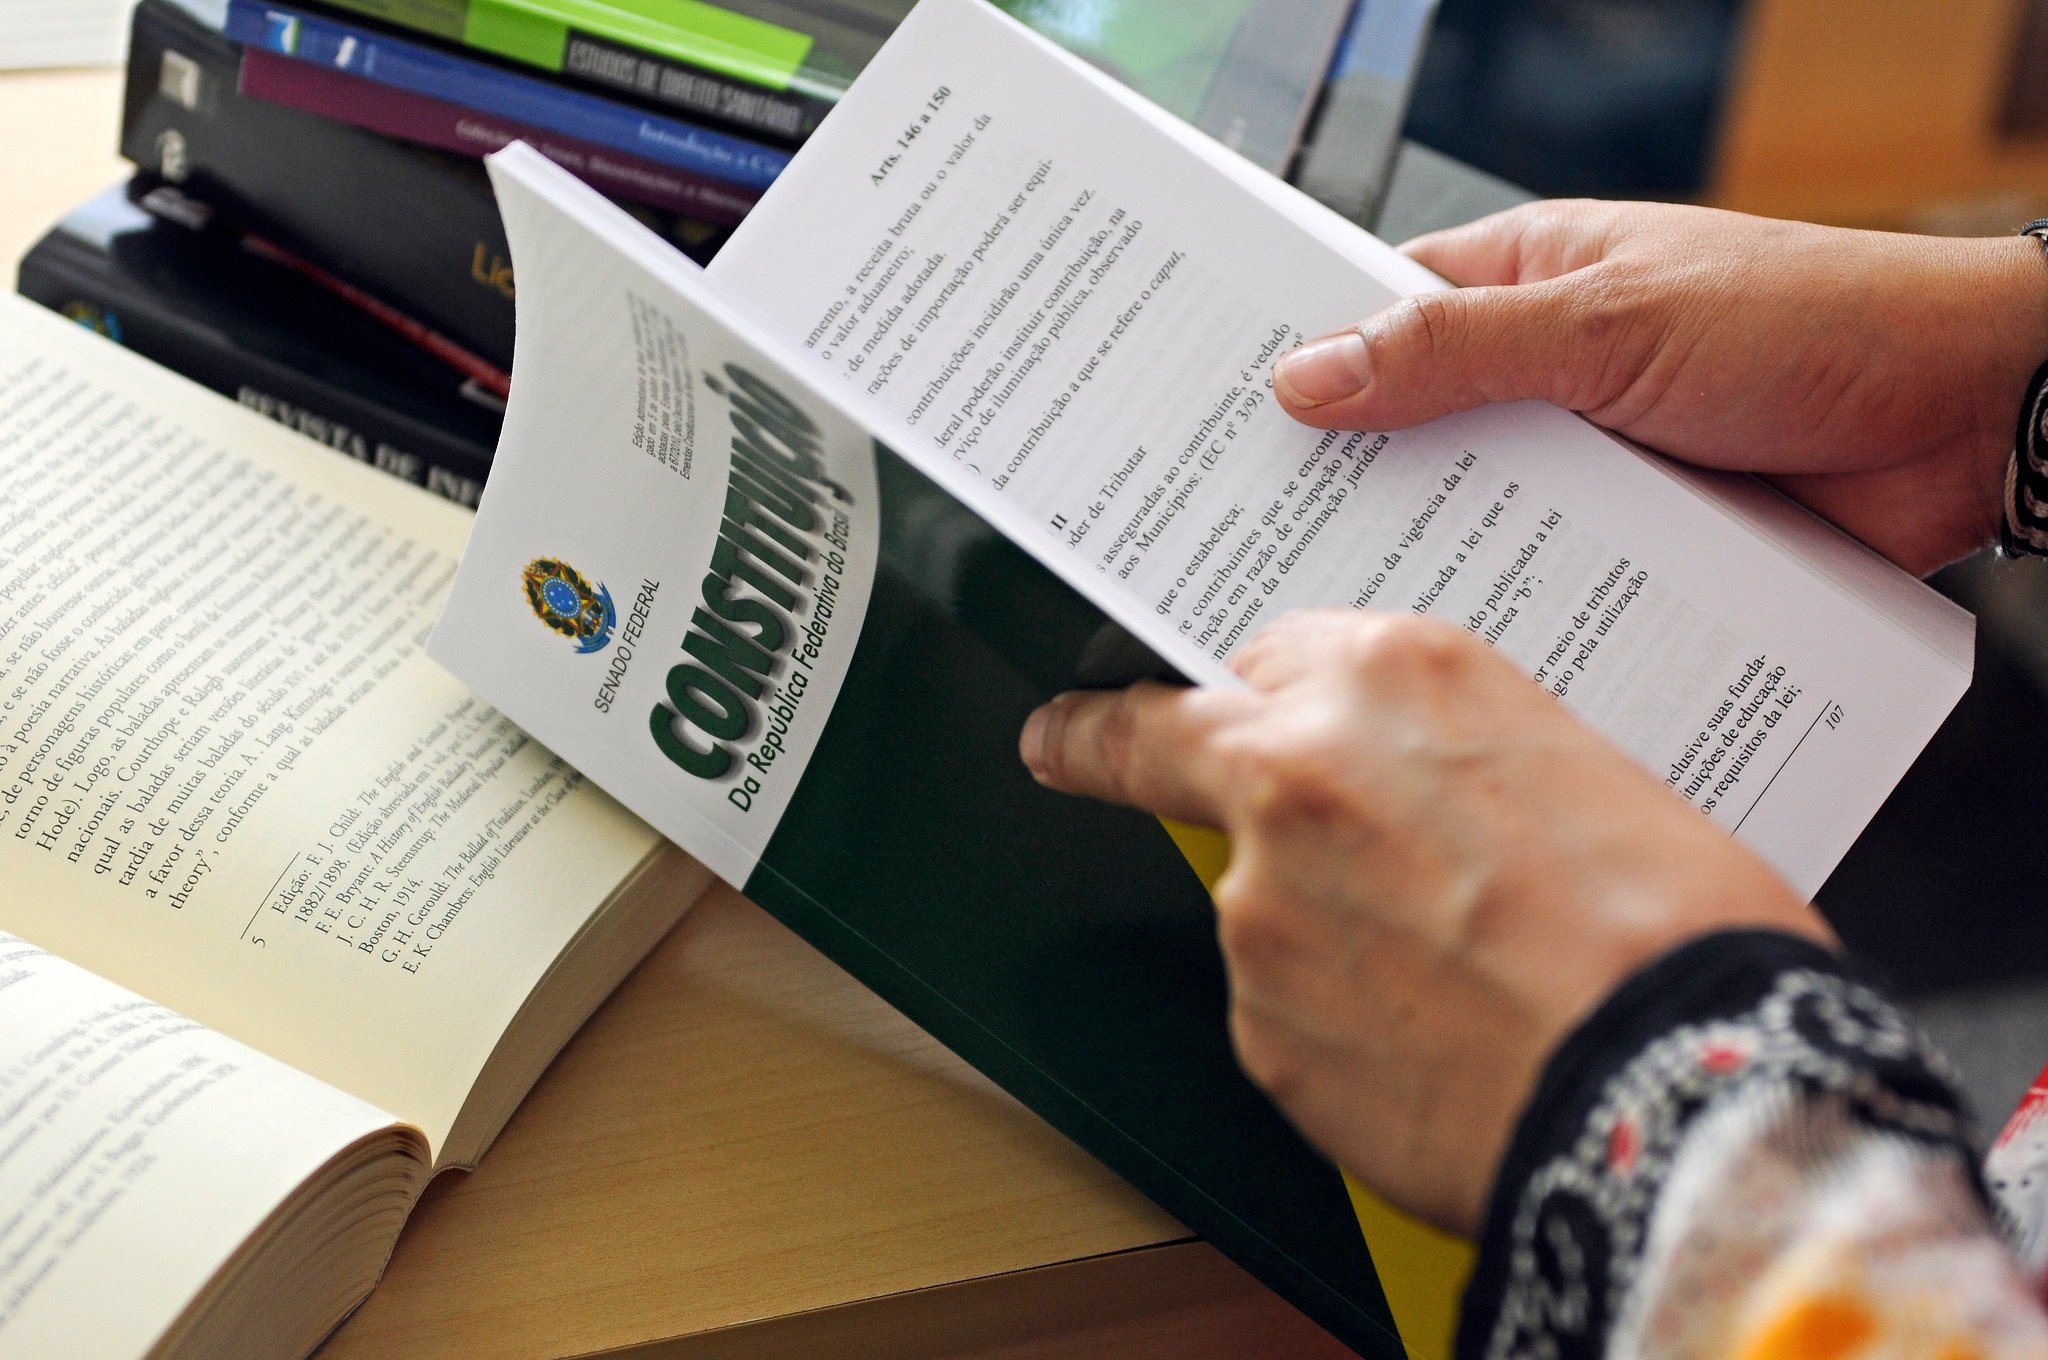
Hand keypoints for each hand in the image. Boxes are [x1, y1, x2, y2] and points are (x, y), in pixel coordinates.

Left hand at [1019, 612, 1829, 1235]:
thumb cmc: (1674, 931)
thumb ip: (1450, 759)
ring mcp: (1258, 904)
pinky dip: (1337, 1027)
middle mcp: (1297, 772)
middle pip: (1171, 743)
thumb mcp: (1582, 771)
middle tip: (1061, 740)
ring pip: (1255, 901)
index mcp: (1390, 676)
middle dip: (1102, 740)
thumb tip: (1416, 798)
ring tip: (1457, 983)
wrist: (1678, 1091)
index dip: (1258, 693)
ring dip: (1315, 932)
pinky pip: (1285, 1012)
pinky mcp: (1253, 1025)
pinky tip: (1434, 1046)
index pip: (1265, 655)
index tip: (1206, 696)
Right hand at [1274, 201, 2047, 573]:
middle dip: (1341, 480)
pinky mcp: (1638, 545)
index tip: (1209, 414)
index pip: (1372, 313)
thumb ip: (1455, 350)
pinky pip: (1550, 580)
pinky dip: (1511, 609)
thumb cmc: (1816, 321)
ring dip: (1428, 555)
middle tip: (1244, 537)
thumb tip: (1309, 374)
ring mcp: (1592, 465)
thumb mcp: (1610, 321)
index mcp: (1526, 285)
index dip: (1292, 358)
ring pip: (1474, 516)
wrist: (1975, 417)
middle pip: (1408, 431)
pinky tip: (1456, 653)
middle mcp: (1545, 376)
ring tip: (1332, 611)